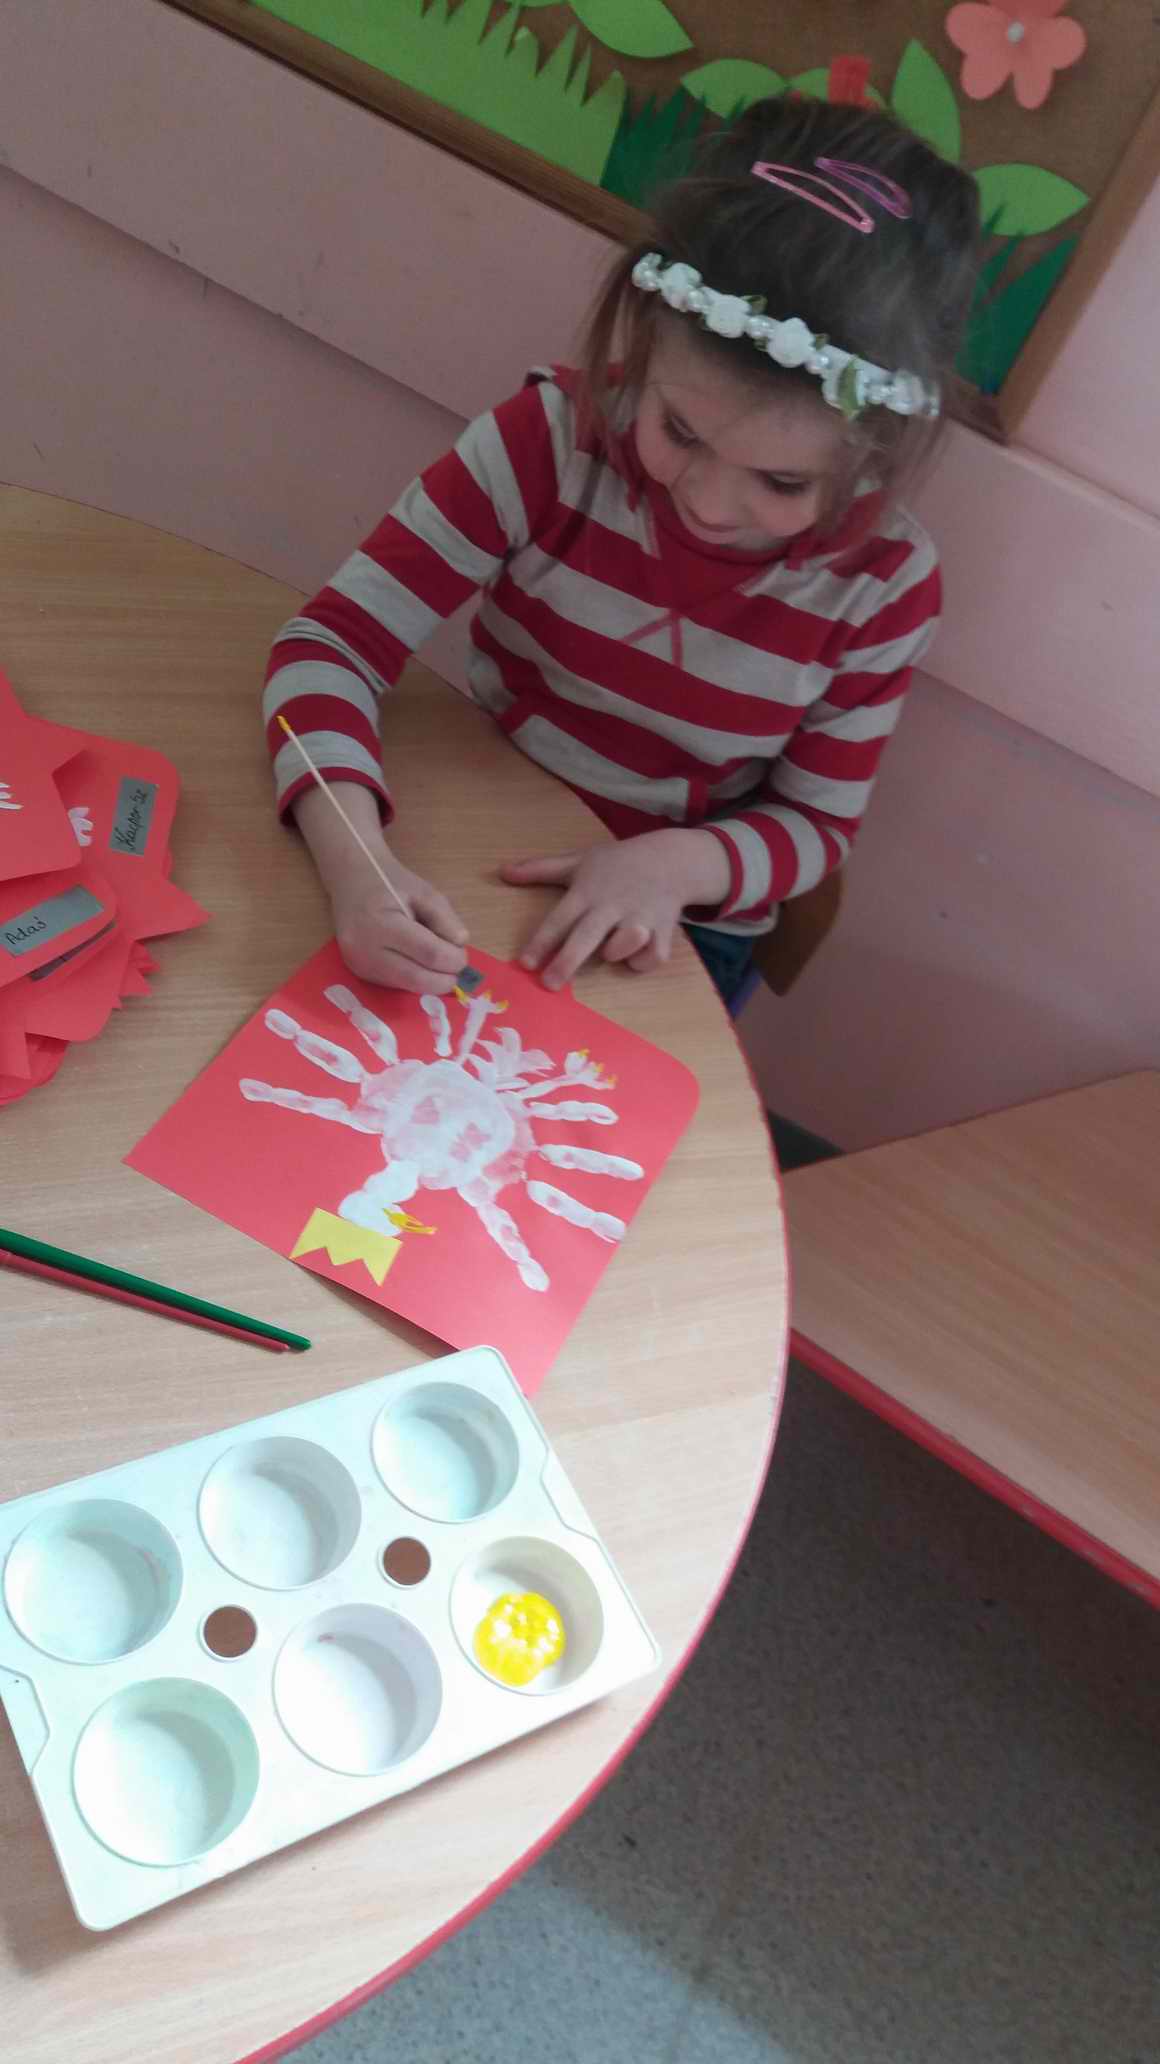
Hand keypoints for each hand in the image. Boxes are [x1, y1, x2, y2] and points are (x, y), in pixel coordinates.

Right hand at [330, 859, 469, 993]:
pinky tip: (419, 962)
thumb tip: (460, 944)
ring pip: (407, 986)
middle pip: (416, 978)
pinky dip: (415, 979)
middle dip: (444, 979)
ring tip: (438, 962)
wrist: (351, 882)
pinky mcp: (360, 973)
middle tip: (456, 968)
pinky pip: (396, 984)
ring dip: (430, 981)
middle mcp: (365, 949)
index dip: (453, 959)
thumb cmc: (389, 883)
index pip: (428, 953)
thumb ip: (444, 918)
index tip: (462, 954)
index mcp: (381, 923)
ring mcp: (359, 965)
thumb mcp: (423, 891)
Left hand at [502, 829, 729, 989]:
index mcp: (588, 891)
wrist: (671, 859)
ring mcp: (639, 917)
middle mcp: (611, 905)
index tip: (524, 963)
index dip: (541, 942)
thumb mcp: (578, 861)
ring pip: (624, 944)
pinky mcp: (663, 930)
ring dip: (615, 952)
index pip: (559, 918)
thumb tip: (502, 872)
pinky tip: (636, 955)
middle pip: (586, 936)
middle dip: (568, 961)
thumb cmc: (618, 864)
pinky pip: (651, 956)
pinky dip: (643, 961)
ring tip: (609, 950)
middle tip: (550, 984)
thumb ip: (540, 869)